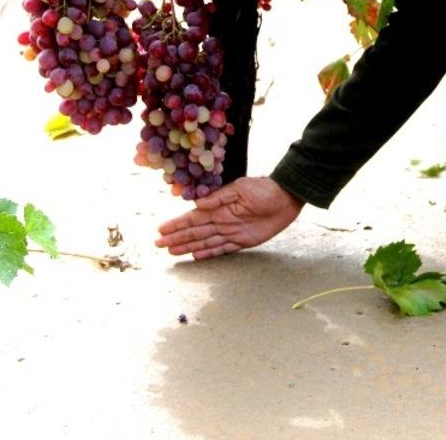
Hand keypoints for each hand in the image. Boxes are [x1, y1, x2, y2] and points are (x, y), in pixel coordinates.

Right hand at [155, 177, 303, 259]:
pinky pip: (222, 249)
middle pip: (195, 232)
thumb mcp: (241, 188)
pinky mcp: (243, 240)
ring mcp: (231, 231)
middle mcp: (221, 220)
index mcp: (219, 207)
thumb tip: (197, 204)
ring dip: (188, 247)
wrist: (286, 197)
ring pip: (204, 242)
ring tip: (172, 251)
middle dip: (177, 238)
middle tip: (159, 244)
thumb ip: (219, 198)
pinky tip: (195, 256)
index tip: (161, 229)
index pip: (193, 217)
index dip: (177, 224)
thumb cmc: (264, 189)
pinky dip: (208, 253)